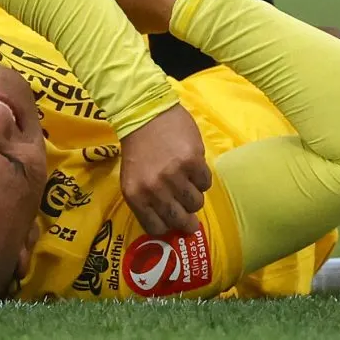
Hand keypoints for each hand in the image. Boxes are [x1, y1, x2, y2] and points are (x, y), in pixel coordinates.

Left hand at [119, 104, 211, 234]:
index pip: (156, 228)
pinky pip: (206, 183)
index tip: (173, 223)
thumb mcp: (133, 179)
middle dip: (187, 222)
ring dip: (194, 197)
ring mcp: (174, 175)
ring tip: (188, 184)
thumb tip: (170, 223)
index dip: (167, 227)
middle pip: (179, 220)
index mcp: (136, 196)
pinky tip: (194, 168)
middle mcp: (154, 189)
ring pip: (196, 203)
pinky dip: (202, 179)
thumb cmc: (138, 147)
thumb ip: (147, 201)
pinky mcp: (192, 161)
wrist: (145, 112)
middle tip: (192, 220)